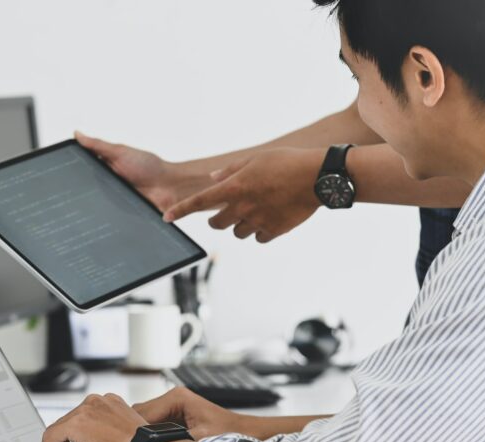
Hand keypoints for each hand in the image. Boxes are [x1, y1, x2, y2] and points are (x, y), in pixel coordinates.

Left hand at [40, 393, 147, 441]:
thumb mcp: (126, 435)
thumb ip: (110, 434)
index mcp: (110, 402)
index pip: (84, 417)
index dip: (78, 439)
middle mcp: (96, 402)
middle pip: (70, 423)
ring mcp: (85, 411)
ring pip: (59, 430)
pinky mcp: (75, 424)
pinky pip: (51, 436)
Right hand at [75, 131, 197, 211]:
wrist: (171, 189)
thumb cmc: (150, 167)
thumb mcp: (121, 152)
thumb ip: (99, 145)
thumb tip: (77, 133)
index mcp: (106, 168)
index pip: (83, 170)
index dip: (70, 171)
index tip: (57, 173)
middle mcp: (107, 184)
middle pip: (85, 189)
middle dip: (76, 192)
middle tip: (64, 195)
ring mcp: (113, 200)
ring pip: (94, 205)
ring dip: (89, 206)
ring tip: (77, 208)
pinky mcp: (119, 215)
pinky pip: (106, 219)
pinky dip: (101, 219)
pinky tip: (93, 220)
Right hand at [132, 387, 243, 439]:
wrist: (248, 434)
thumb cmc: (230, 434)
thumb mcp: (198, 441)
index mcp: (176, 398)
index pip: (140, 413)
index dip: (133, 433)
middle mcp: (173, 399)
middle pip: (138, 415)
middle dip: (135, 435)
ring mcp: (173, 407)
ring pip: (144, 420)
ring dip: (142, 436)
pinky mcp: (175, 416)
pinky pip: (154, 425)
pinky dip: (151, 438)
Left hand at [163, 147, 324, 242]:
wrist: (318, 177)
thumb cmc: (286, 162)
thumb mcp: (255, 159)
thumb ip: (231, 171)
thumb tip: (214, 180)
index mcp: (235, 187)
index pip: (199, 202)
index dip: (180, 210)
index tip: (166, 218)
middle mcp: (242, 207)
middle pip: (216, 224)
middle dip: (217, 220)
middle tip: (225, 212)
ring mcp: (258, 221)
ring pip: (237, 232)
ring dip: (239, 225)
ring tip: (255, 211)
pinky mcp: (274, 230)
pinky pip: (258, 238)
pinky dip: (259, 231)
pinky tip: (269, 218)